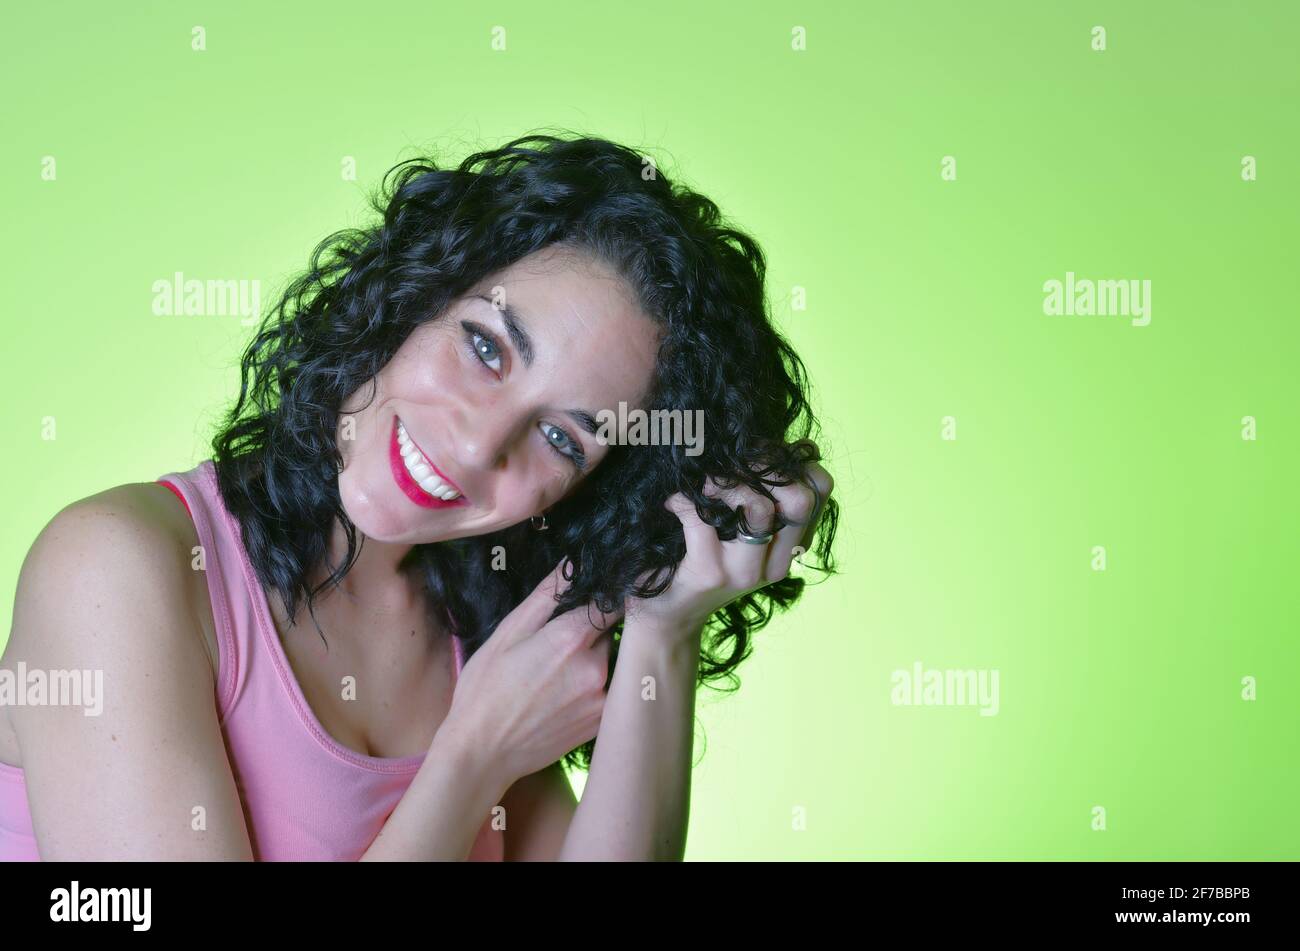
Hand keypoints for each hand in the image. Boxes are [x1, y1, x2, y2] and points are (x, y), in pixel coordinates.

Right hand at [439, 560, 618, 789]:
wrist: (481, 754)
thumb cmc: (486, 689)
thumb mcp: (508, 632)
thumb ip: (546, 596)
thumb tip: (573, 563)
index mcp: (571, 638)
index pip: (612, 601)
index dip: (606, 594)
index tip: (597, 593)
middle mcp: (597, 667)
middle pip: (610, 632)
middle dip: (592, 631)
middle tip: (559, 643)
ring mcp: (603, 698)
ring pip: (611, 662)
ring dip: (594, 659)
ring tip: (557, 673)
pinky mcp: (602, 723)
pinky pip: (610, 690)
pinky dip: (595, 686)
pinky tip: (564, 695)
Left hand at [625, 440, 833, 637]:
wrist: (666, 616)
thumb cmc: (698, 560)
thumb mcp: (739, 529)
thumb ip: (760, 494)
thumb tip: (774, 444)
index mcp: (790, 547)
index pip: (821, 488)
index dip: (795, 459)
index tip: (760, 454)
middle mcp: (775, 563)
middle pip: (802, 498)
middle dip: (765, 466)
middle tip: (730, 462)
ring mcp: (745, 572)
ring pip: (759, 507)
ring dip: (725, 482)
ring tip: (700, 482)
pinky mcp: (710, 573)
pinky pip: (702, 518)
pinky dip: (683, 500)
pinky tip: (673, 503)